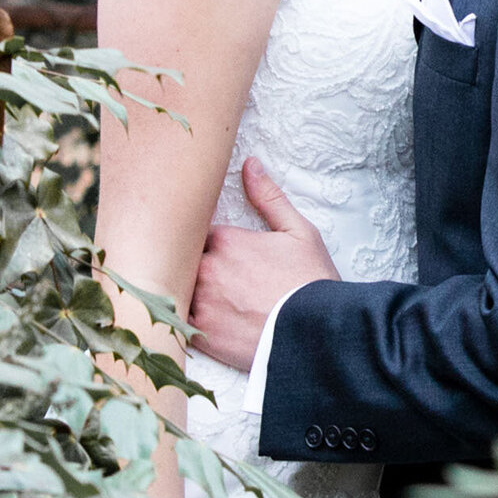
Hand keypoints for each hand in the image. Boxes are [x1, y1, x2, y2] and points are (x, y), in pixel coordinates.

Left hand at [189, 157, 338, 371]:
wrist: (317, 333)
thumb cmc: (310, 281)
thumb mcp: (299, 232)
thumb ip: (269, 198)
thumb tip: (250, 164)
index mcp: (226, 241)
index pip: (199, 233)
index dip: (209, 243)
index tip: (221, 252)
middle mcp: (206, 269)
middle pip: (186, 261)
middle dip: (200, 266)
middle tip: (220, 278)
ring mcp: (201, 302)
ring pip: (181, 288)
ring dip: (192, 291)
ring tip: (217, 300)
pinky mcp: (201, 333)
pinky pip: (180, 321)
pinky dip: (190, 318)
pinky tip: (210, 320)